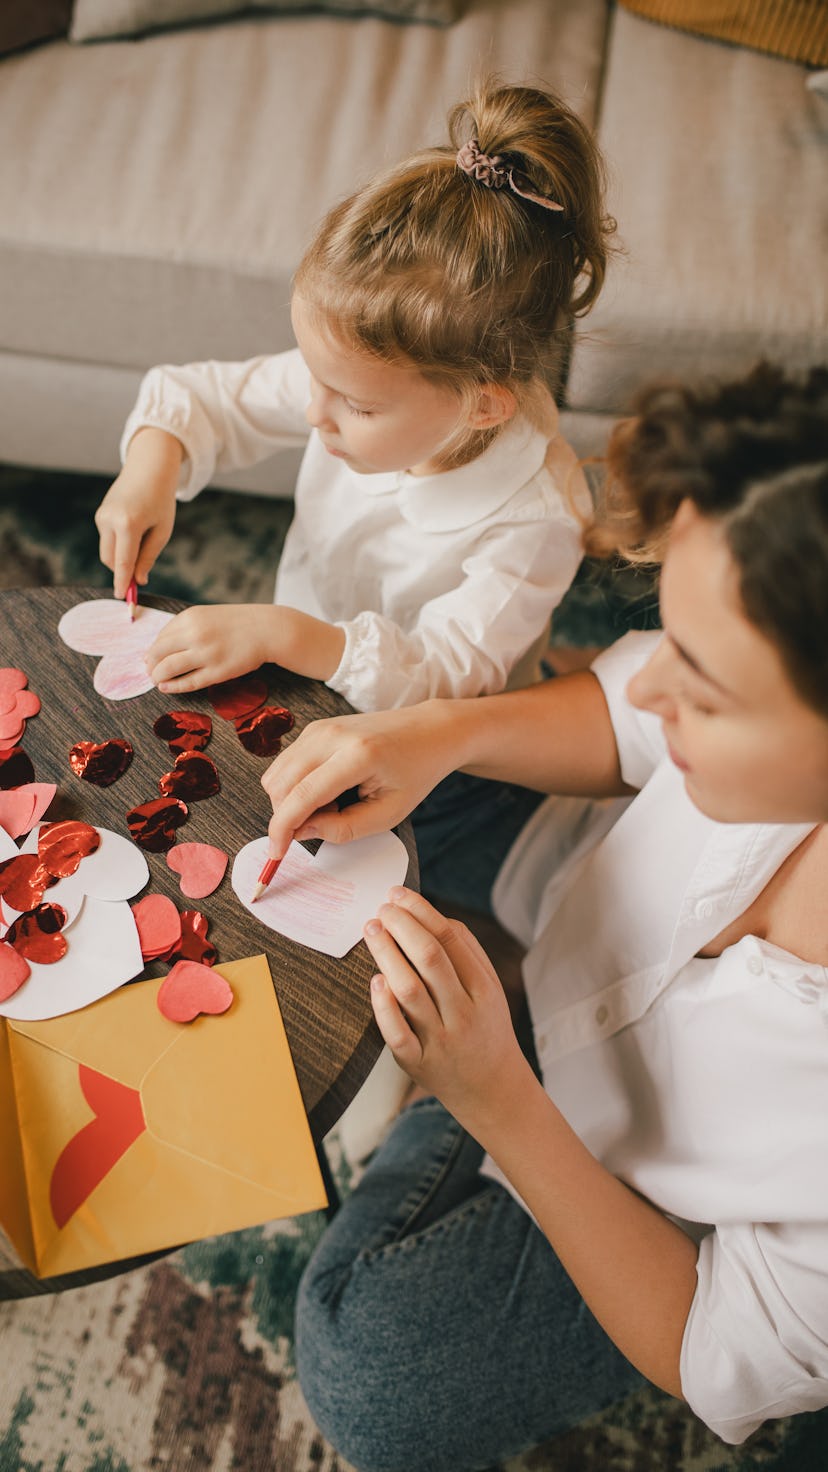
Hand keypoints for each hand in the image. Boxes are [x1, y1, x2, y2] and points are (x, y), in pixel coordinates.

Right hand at [94, 427, 182, 598]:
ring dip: (122, 557)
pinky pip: (108, 540)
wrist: (149, 469)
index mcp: (128, 524)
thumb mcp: (162, 531)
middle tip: (139, 579)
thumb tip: (138, 580)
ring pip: (108, 552)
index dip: (123, 583)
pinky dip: (120, 544)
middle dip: (123, 572)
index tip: (123, 599)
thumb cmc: (161, 501)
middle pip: (112, 561)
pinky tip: (135, 529)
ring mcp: (101, 517)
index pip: (123, 562)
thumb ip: (148, 557)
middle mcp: (110, 520)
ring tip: (143, 541)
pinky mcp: (100, 515)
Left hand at [146, 602, 346, 693]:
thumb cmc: (237, 623)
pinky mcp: (218, 672)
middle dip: (150, 665)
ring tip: (157, 681)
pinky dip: (173, 686)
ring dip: (157, 676)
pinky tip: (166, 688)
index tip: (151, 659)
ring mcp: (206, 654)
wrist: (268, 629)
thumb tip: (160, 648)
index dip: (152, 651)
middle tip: (150, 672)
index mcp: (190, 617)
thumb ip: (185, 628)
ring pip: (168, 668)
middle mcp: (195, 634)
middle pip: (158, 653)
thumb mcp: (208, 616)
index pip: (160, 637)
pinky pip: (188, 682)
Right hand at [262, 700, 458, 855]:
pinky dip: (295, 786)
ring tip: (332, 804)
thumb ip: (344, 829)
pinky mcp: (314, 728)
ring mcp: (319, 727)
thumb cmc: (415, 773)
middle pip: (281, 784)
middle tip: (327, 822)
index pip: (303, 794)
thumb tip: (301, 832)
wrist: (428, 731)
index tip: (276, 853)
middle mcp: (332, 735)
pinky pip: (286, 764)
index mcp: (357, 755)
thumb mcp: (389, 813)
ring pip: (277, 774)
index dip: (282, 828)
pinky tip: (327, 790)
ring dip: (292, 801)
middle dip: (288, 816)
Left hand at [363, 888, 531, 1130]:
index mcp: (483, 989)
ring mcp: (440, 1040)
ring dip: (387, 955)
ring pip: (410, 991)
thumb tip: (434, 916)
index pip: (450, 939)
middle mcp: (463, 1013)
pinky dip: (383, 1007)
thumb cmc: (485, 1029)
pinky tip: (375, 981)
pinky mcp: (418, 1064)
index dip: (421, 911)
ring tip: (371, 931)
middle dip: (402, 926)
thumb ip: (468, 952)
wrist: (493, 1089)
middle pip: (430, 958)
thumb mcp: (489, 989)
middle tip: (380, 909)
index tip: (397, 894)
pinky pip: (397, 1034)